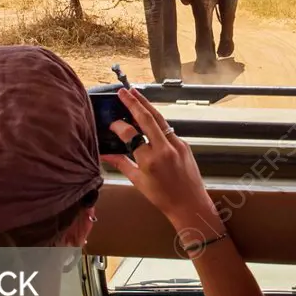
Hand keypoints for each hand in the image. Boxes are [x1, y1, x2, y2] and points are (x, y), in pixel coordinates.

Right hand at [100, 87, 220, 233]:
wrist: (190, 204)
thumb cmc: (162, 197)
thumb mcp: (138, 181)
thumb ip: (121, 163)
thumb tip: (105, 153)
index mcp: (150, 160)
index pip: (131, 135)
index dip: (119, 126)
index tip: (112, 124)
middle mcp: (164, 149)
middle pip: (147, 118)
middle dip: (134, 103)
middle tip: (123, 92)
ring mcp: (177, 144)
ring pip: (159, 119)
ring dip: (146, 105)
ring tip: (135, 93)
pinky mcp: (184, 144)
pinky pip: (167, 128)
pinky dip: (156, 120)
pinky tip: (148, 115)